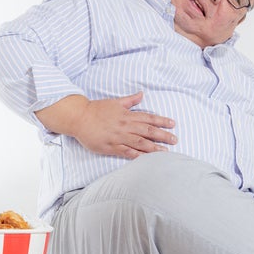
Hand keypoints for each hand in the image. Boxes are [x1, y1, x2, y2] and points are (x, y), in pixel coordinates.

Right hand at [36, 92, 176, 157]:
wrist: (79, 118)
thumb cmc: (96, 109)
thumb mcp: (114, 102)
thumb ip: (129, 100)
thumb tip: (141, 94)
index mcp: (126, 115)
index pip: (148, 118)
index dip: (161, 121)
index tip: (173, 124)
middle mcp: (125, 126)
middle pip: (147, 131)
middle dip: (163, 135)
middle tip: (175, 139)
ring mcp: (118, 137)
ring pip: (140, 143)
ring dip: (154, 147)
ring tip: (166, 151)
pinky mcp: (111, 147)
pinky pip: (127, 152)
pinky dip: (138, 155)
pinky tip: (147, 159)